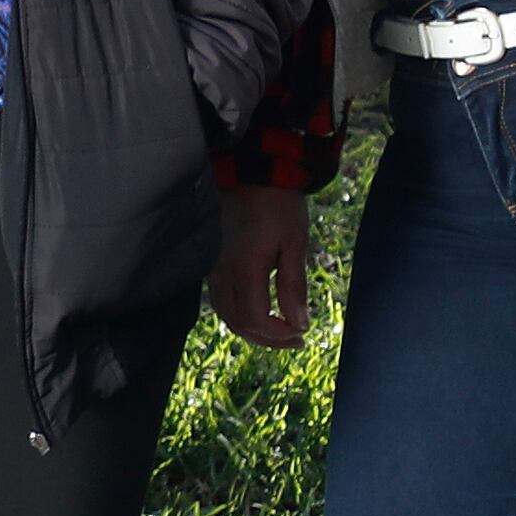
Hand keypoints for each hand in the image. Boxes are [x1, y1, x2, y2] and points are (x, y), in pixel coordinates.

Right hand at [210, 183, 313, 349]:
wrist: (254, 175)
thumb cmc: (280, 207)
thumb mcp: (295, 244)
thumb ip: (293, 286)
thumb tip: (299, 323)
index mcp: (244, 268)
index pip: (254, 318)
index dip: (276, 334)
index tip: (301, 334)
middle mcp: (222, 273)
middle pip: (238, 322)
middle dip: (267, 338)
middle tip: (295, 339)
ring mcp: (214, 269)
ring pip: (226, 315)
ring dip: (252, 329)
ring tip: (279, 331)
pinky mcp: (214, 264)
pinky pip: (221, 301)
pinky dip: (240, 315)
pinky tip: (260, 312)